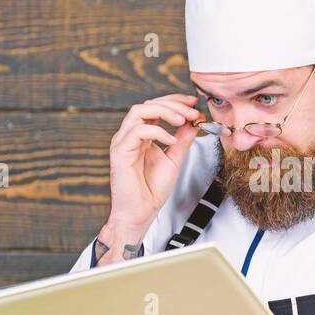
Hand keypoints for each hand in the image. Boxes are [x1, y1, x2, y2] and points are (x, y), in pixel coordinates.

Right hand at [107, 93, 202, 234]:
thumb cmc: (152, 190)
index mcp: (141, 135)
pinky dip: (158, 131)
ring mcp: (123, 142)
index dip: (175, 101)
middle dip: (173, 104)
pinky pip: (138, 131)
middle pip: (148, 104)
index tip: (194, 104)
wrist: (140, 213)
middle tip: (192, 111)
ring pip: (139, 111)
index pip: (155, 107)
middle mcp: (130, 135)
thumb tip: (194, 121)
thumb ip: (183, 139)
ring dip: (164, 111)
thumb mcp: (174, 159)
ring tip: (183, 120)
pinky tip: (171, 140)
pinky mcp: (120, 151)